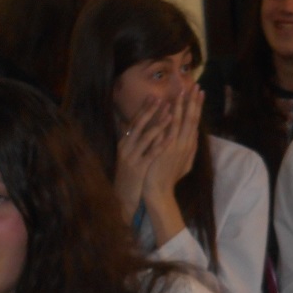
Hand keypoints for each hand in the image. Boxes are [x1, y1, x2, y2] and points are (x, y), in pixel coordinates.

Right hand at [113, 97, 168, 222]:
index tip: (154, 95)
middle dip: (150, 110)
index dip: (144, 108)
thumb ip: (128, 138)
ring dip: (158, 124)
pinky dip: (160, 145)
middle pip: (139, 125)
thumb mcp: (127, 154)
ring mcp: (132, 157)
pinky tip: (170, 138)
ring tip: (170, 113)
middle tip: (161, 97)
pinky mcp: (138, 169)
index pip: (135, 121)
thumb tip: (127, 122)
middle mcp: (126, 146)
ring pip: (146, 137)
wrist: (122, 197)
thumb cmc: (129, 175)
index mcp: (125, 142)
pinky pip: (151, 154)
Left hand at [142, 86, 202, 201]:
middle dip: (194, 102)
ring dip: (183, 104)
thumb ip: (188, 149)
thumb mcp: (182, 163)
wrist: (158, 190)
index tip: (199, 93)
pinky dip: (169, 116)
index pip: (195, 122)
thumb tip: (193, 135)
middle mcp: (185, 144)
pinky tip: (169, 104)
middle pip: (192, 118)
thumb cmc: (167, 177)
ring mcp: (176, 146)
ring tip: (185, 90)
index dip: (197, 107)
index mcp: (188, 146)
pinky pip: (168, 128)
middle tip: (196, 86)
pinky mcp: (165, 148)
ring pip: (181, 121)